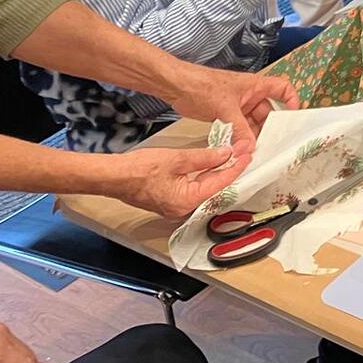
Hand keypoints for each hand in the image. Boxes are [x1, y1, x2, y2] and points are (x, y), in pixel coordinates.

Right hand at [111, 143, 252, 218]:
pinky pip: (195, 189)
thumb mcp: (178, 159)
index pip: (221, 183)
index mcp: (188, 201)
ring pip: (206, 188)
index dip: (236, 167)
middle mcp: (184, 209)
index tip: (247, 154)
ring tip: (232, 156)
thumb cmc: (140, 170)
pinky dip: (205, 176)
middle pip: (215, 188)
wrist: (115, 177)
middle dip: (230, 169)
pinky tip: (212, 164)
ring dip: (218, 172)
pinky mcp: (171, 201)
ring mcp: (177, 206)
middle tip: (243, 153)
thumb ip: (205, 157)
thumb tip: (226, 153)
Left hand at [168, 66, 299, 148]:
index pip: (282, 89)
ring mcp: (237, 107)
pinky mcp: (224, 116)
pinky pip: (238, 129)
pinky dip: (239, 139)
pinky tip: (238, 151)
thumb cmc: (203, 86)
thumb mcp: (225, 109)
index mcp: (255, 86)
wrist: (176, 86)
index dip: (291, 100)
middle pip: (267, 113)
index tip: (293, 117)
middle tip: (270, 146)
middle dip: (268, 128)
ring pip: (251, 124)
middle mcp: (249, 96)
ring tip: (253, 152)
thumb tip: (250, 149)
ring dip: (251, 137)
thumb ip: (239, 130)